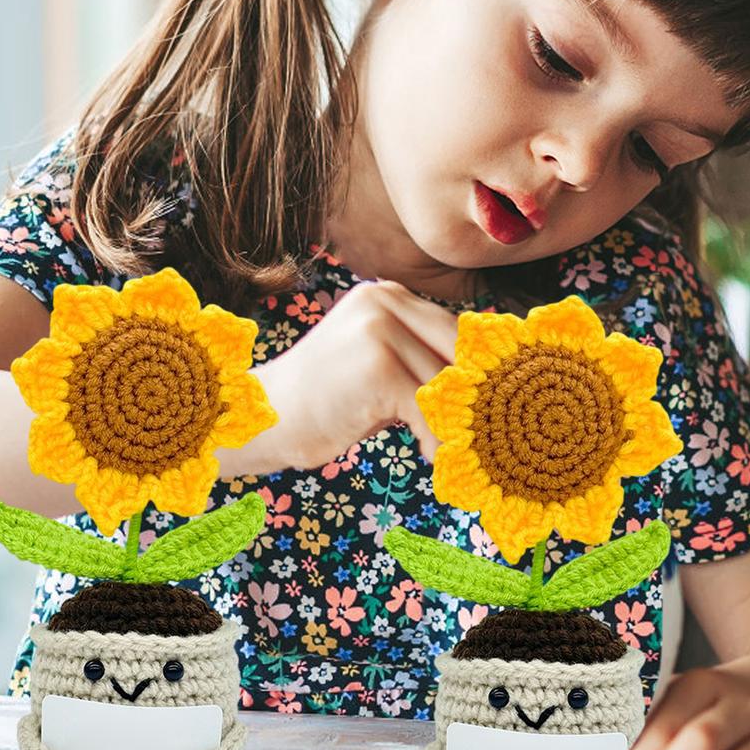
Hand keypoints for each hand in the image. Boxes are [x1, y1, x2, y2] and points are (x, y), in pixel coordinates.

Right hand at [229, 280, 458, 473]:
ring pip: (445, 384)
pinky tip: (426, 455)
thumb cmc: (327, 401)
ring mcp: (380, 329)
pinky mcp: (379, 365)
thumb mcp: (378, 363)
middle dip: (468, 396)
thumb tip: (485, 380)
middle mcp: (384, 300)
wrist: (264, 419)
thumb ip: (421, 358)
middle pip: (457, 352)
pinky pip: (428, 408)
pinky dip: (434, 438)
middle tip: (473, 434)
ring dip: (452, 423)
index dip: (472, 373)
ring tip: (449, 449)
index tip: (480, 409)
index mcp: (387, 294)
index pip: (454, 331)